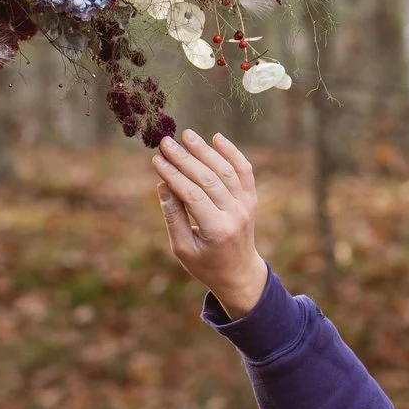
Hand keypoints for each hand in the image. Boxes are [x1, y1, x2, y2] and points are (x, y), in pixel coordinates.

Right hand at [153, 130, 267, 319]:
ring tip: (186, 135)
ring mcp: (246, 205)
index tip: (156, 160)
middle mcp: (235, 215)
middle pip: (208, 179)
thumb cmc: (205, 264)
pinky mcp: (251, 199)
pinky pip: (244, 171)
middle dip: (185, 158)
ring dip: (205, 151)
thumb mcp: (182, 248)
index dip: (173, 175)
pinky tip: (217, 138)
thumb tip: (163, 184)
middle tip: (166, 142)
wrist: (239, 273)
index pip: (192, 195)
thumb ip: (174, 217)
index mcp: (217, 230)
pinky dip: (232, 153)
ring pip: (226, 171)